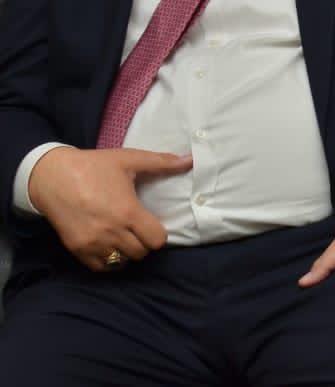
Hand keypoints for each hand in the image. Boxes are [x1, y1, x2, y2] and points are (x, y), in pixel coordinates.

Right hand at [28, 146, 192, 270]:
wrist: (52, 177)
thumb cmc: (93, 166)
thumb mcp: (129, 159)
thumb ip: (161, 162)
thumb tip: (190, 160)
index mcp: (127, 212)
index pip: (156, 240)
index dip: (159, 234)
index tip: (154, 224)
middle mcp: (111, 232)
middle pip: (141, 253)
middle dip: (145, 243)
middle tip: (140, 230)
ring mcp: (92, 243)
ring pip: (122, 262)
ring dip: (128, 253)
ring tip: (126, 238)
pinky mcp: (77, 249)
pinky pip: (100, 268)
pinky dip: (109, 261)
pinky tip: (111, 246)